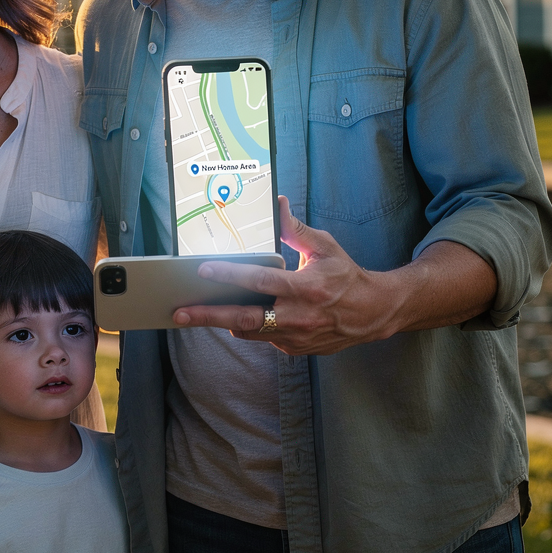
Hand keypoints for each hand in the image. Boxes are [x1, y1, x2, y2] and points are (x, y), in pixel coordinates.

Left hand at [172, 197, 404, 355]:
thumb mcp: (325, 247)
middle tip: (180, 312)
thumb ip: (295, 230)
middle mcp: (298, 316)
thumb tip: (278, 203)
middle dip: (208, 316)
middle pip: (244, 318)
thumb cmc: (346, 276)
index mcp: (306, 287)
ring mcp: (295, 336)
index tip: (203, 270)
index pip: (261, 281)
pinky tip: (231, 315)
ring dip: (221, 322)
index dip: (230, 275)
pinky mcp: (294, 348)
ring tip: (193, 314)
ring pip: (249, 331)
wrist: (371, 314)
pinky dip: (246, 326)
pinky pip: (262, 337)